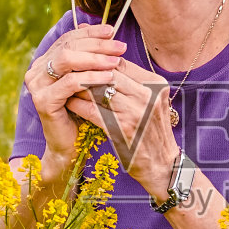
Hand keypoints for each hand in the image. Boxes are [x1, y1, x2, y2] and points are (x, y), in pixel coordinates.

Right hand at [24, 23, 127, 171]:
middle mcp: (36, 70)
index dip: (91, 33)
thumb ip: (92, 58)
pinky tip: (109, 77)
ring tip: (116, 61)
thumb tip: (107, 31)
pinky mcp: (43, 100)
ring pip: (66, 61)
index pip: (68, 39)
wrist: (70, 145)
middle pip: (68, 47)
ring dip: (94, 59)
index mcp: (45, 61)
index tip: (112, 31)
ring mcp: (37, 85)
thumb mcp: (89, 80)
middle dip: (96, 45)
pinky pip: (70, 83)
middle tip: (120, 46)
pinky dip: (91, 78)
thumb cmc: (83, 111)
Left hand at [65, 56, 179, 198]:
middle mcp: (148, 95)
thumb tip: (105, 65)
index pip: (121, 63)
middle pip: (109, 74)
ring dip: (79, 87)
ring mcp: (136, 112)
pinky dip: (79, 105)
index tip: (81, 63)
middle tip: (68, 70)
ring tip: (66, 85)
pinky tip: (70, 104)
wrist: (163, 166)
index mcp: (156, 84)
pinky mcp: (123, 129)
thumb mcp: (152, 102)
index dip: (98, 62)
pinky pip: (94, 111)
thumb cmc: (153, 132)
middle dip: (86, 71)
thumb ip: (134, 84)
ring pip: (99, 90)